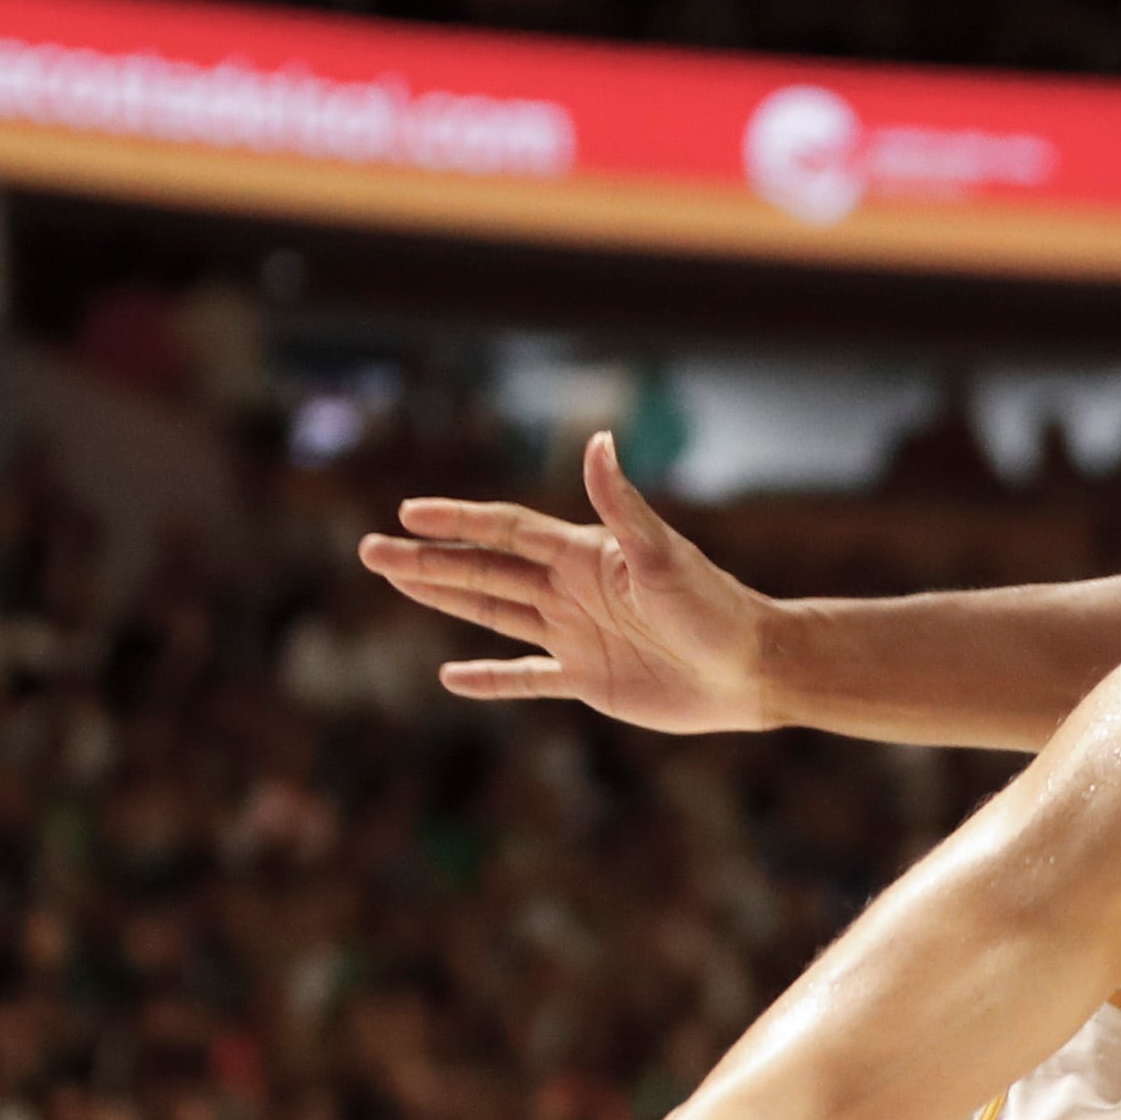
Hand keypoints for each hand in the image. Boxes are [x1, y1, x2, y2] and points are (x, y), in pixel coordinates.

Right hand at [359, 430, 778, 732]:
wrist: (752, 669)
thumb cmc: (715, 607)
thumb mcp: (664, 555)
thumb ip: (622, 505)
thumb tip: (598, 441)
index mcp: (585, 554)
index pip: (507, 530)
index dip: (458, 520)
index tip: (408, 512)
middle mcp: (571, 589)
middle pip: (485, 569)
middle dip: (427, 560)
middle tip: (368, 549)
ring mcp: (575, 633)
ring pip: (493, 612)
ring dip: (443, 599)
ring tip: (394, 580)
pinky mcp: (587, 678)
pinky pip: (527, 677)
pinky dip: (491, 678)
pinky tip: (451, 676)